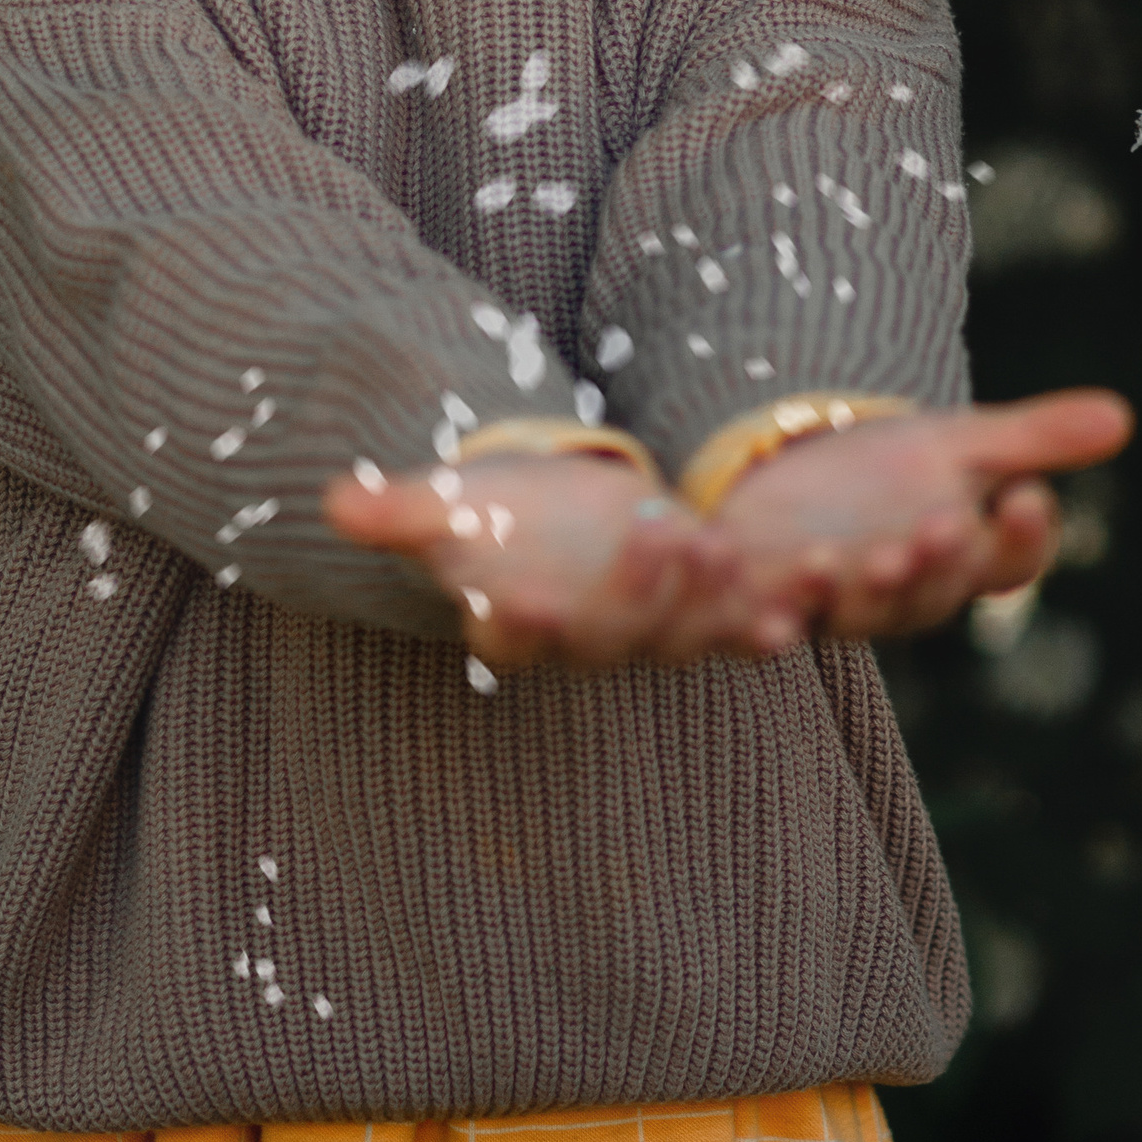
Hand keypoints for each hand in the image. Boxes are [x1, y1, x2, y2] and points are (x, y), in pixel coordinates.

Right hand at [321, 454, 803, 673]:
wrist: (555, 524)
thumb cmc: (492, 516)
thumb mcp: (445, 506)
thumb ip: (394, 511)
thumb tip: (331, 499)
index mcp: (516, 621)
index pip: (511, 635)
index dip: (518, 623)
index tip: (516, 599)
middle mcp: (587, 642)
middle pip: (612, 633)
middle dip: (641, 591)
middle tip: (664, 532)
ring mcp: (653, 633)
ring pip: (685, 630)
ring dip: (711, 599)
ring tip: (724, 543)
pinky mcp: (710, 614)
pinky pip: (746, 616)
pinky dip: (778, 605)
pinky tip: (809, 593)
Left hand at [709, 387, 1133, 645]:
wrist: (788, 480)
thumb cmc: (888, 471)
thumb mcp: (958, 443)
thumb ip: (1033, 438)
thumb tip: (1122, 416)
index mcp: (960, 556)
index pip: (1008, 561)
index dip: (1021, 537)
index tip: (1028, 496)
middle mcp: (902, 594)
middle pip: (930, 594)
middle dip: (933, 564)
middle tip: (938, 528)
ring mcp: (832, 606)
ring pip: (849, 615)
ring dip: (845, 591)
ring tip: (829, 559)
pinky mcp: (760, 607)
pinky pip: (759, 625)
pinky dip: (756, 614)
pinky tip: (749, 593)